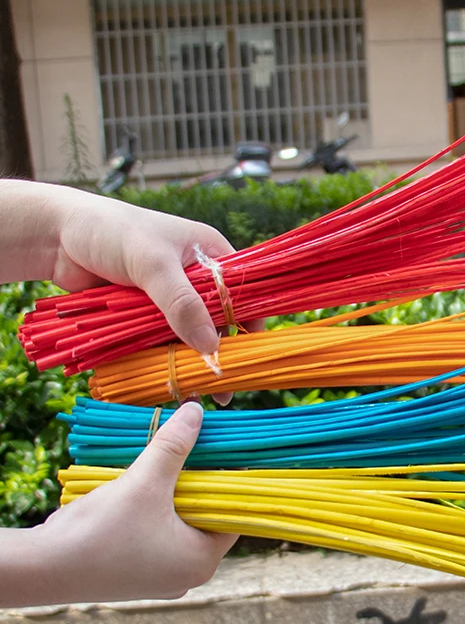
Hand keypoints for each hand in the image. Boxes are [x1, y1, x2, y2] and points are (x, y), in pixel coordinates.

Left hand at [2, 182, 254, 403]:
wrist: (55, 235)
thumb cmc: (112, 231)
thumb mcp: (152, 263)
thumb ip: (182, 303)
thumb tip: (210, 346)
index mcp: (208, 253)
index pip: (240, 291)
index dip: (248, 320)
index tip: (250, 352)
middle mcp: (193, 277)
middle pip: (215, 319)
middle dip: (219, 351)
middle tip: (225, 386)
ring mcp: (167, 297)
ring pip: (186, 334)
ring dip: (189, 360)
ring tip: (198, 391)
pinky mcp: (142, 314)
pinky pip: (158, 341)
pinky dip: (162, 359)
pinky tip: (170, 381)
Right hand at [22, 403, 235, 604]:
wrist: (41, 569)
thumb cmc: (100, 531)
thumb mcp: (144, 482)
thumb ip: (173, 446)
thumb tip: (196, 411)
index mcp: (202, 560)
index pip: (234, 512)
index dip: (230, 480)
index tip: (226, 452)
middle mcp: (188, 574)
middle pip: (207, 517)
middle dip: (200, 484)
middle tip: (197, 450)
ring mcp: (161, 577)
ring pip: (180, 524)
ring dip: (174, 495)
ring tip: (170, 464)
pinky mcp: (137, 573)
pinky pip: (158, 535)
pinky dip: (156, 511)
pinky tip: (146, 487)